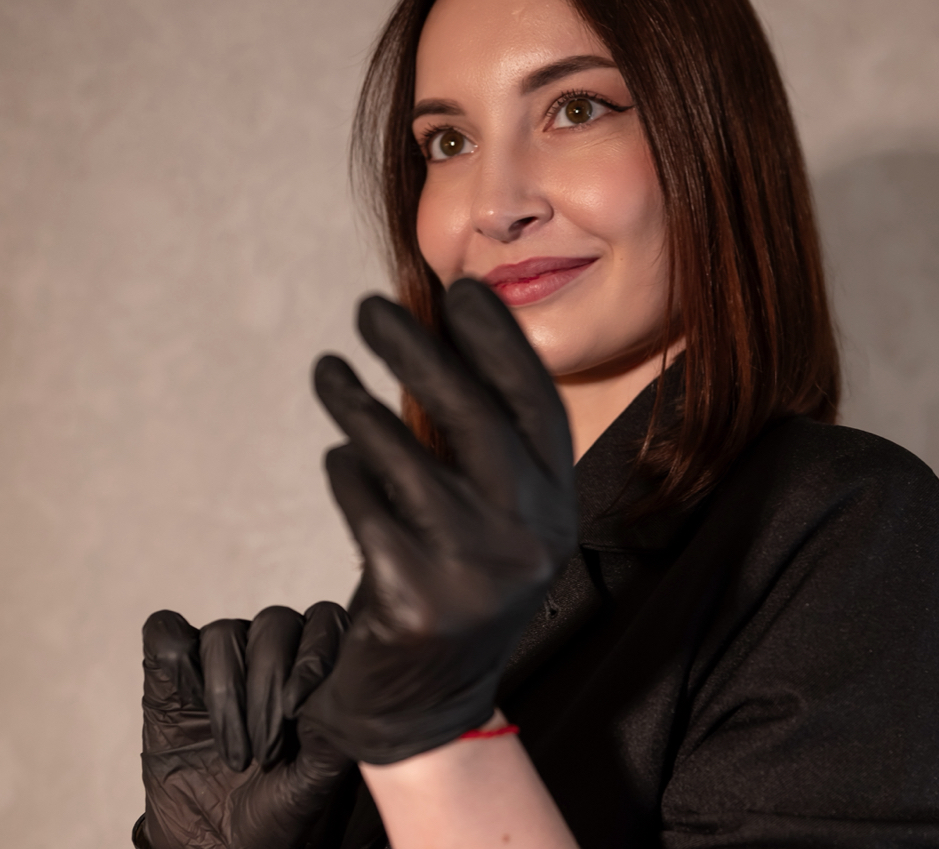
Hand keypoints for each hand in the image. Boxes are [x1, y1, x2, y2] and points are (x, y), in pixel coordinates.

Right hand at [138, 602, 354, 848]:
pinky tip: (185, 700)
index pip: (325, 621)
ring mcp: (220, 660)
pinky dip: (173, 653)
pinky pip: (167, 634)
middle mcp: (272, 649)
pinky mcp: (171, 676)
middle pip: (274, 624)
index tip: (297, 709)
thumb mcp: (315, 777)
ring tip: (236, 757)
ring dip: (226, 693)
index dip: (314, 654)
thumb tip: (342, 686)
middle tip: (267, 753)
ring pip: (224, 634)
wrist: (219, 847)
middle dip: (267, 687)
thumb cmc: (278, 807)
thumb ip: (332, 728)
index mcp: (316, 662)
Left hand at [302, 277, 576, 764]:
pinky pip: (366, 509)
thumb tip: (435, 338)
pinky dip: (346, 473)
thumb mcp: (494, 515)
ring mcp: (476, 575)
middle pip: (475, 419)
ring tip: (328, 370)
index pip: (535, 404)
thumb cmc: (458, 579)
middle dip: (419, 351)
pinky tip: (338, 456)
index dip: (499, 341)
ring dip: (359, 406)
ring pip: (407, 460)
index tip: (460, 290)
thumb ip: (480, 444)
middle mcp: (530, 536)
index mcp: (556, 506)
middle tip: (368, 308)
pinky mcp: (416, 603)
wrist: (432, 702)